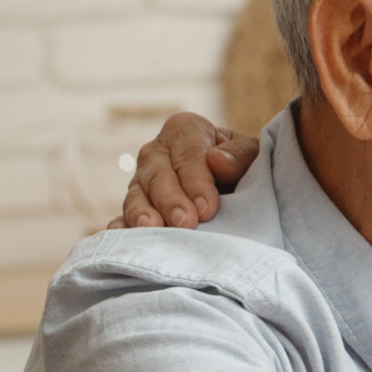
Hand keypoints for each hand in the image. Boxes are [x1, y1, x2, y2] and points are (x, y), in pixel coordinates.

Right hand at [108, 114, 259, 229]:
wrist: (235, 186)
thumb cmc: (242, 165)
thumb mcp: (251, 154)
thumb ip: (240, 154)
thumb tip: (217, 160)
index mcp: (184, 131)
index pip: (188, 154)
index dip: (196, 180)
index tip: (208, 207)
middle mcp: (155, 154)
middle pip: (158, 175)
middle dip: (171, 201)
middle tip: (185, 223)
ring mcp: (140, 183)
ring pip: (136, 197)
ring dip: (142, 214)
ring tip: (152, 230)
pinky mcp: (133, 209)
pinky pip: (121, 219)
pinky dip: (121, 230)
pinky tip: (126, 241)